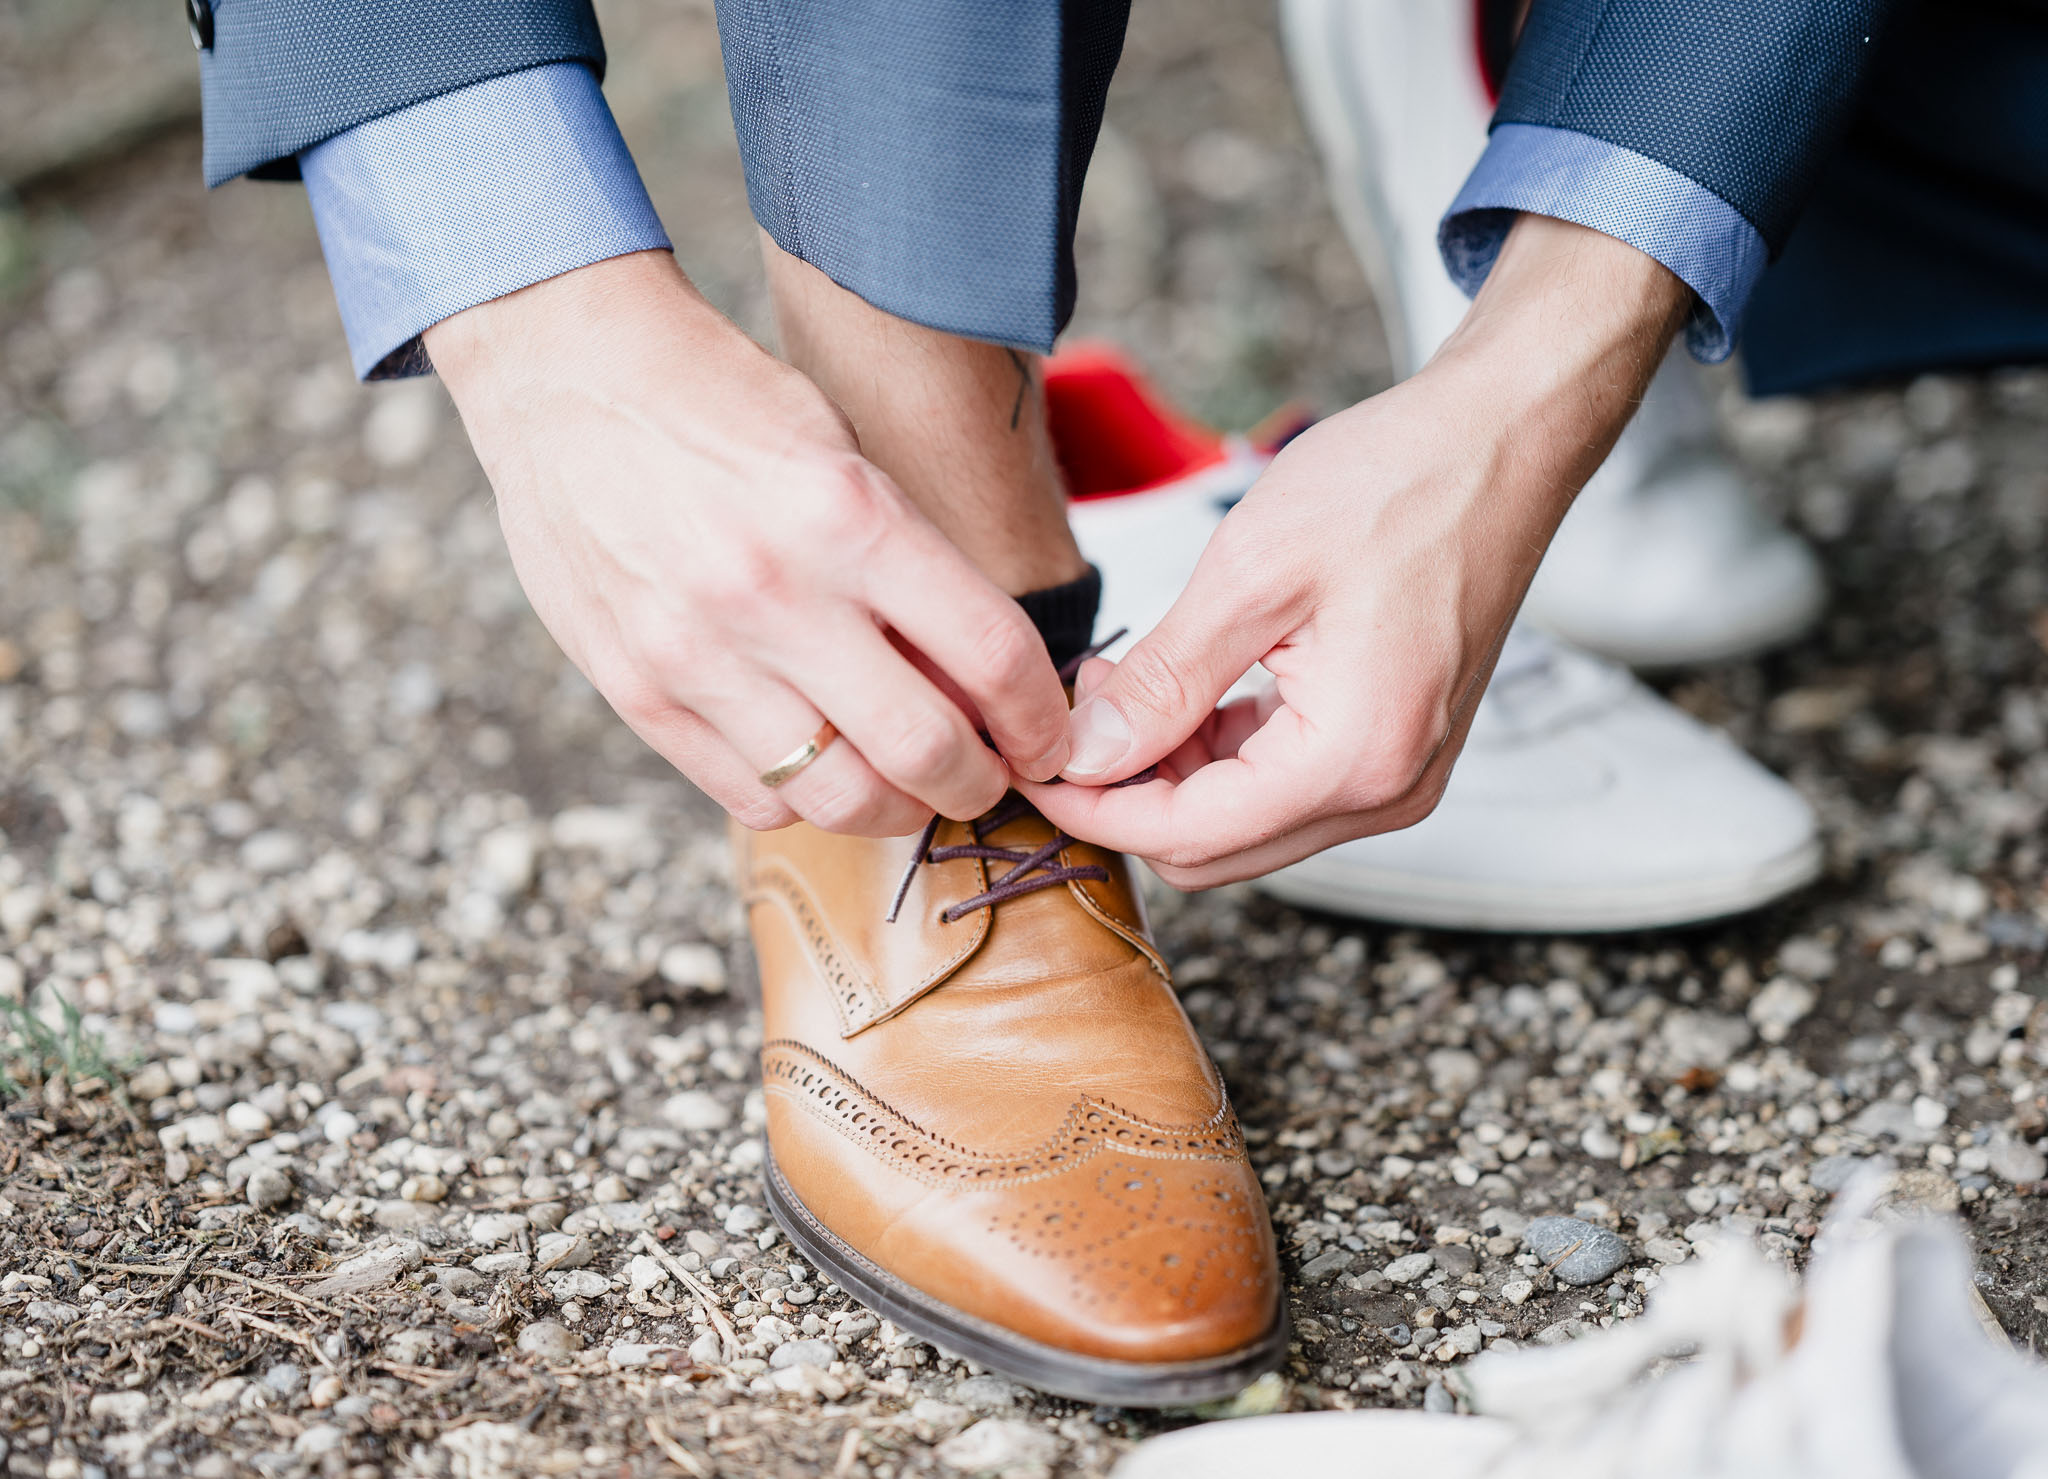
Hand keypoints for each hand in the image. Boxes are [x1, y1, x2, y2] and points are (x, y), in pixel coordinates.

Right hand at [425, 251, 1072, 835]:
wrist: (568, 373)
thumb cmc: (723, 401)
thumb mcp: (844, 452)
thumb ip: (912, 566)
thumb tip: (985, 686)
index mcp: (847, 516)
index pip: (992, 652)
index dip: (1042, 718)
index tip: (1050, 737)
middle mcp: (775, 594)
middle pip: (925, 750)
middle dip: (982, 783)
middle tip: (992, 779)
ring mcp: (697, 654)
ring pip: (839, 797)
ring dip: (899, 810)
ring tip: (912, 788)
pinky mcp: (638, 693)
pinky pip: (752, 796)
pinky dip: (806, 800)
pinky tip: (822, 769)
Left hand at [1022, 216, 1689, 885]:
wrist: (1501, 442)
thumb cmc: (1395, 484)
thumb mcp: (1252, 575)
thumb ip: (1165, 684)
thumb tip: (1087, 758)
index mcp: (1353, 759)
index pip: (1186, 833)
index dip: (1094, 807)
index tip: (1030, 762)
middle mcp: (1386, 791)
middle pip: (1213, 848)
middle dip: (1128, 794)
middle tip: (1077, 709)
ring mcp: (1397, 777)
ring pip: (1243, 823)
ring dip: (1170, 772)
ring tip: (1127, 682)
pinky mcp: (1394, 749)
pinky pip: (1283, 787)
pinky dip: (1220, 753)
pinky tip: (1186, 685)